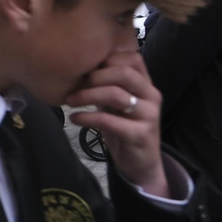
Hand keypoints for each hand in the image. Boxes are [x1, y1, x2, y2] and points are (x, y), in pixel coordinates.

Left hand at [67, 48, 170, 197]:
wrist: (140, 162)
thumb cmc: (123, 125)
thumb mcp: (115, 100)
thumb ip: (106, 82)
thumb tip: (77, 63)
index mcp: (146, 83)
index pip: (132, 58)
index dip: (106, 58)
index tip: (85, 66)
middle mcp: (151, 95)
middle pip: (123, 73)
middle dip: (95, 76)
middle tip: (75, 84)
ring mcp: (148, 115)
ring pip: (115, 94)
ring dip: (86, 95)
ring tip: (69, 100)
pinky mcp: (140, 134)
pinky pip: (109, 120)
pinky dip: (87, 117)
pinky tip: (74, 118)